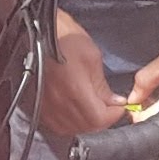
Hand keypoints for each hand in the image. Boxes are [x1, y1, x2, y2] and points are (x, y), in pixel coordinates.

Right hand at [36, 8, 128, 146]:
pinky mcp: (39, 105)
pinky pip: (57, 126)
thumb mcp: (92, 57)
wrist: (39, 31)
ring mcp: (47, 105)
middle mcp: (59, 102)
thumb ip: (103, 86)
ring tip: (93, 110)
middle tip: (109, 108)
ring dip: (86, 124)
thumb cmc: (65, 37)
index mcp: (75, 89)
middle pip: (87, 127)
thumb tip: (114, 102)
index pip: (99, 119)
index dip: (113, 116)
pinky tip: (76, 113)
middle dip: (102, 120)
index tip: (119, 108)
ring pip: (72, 129)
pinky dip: (70, 124)